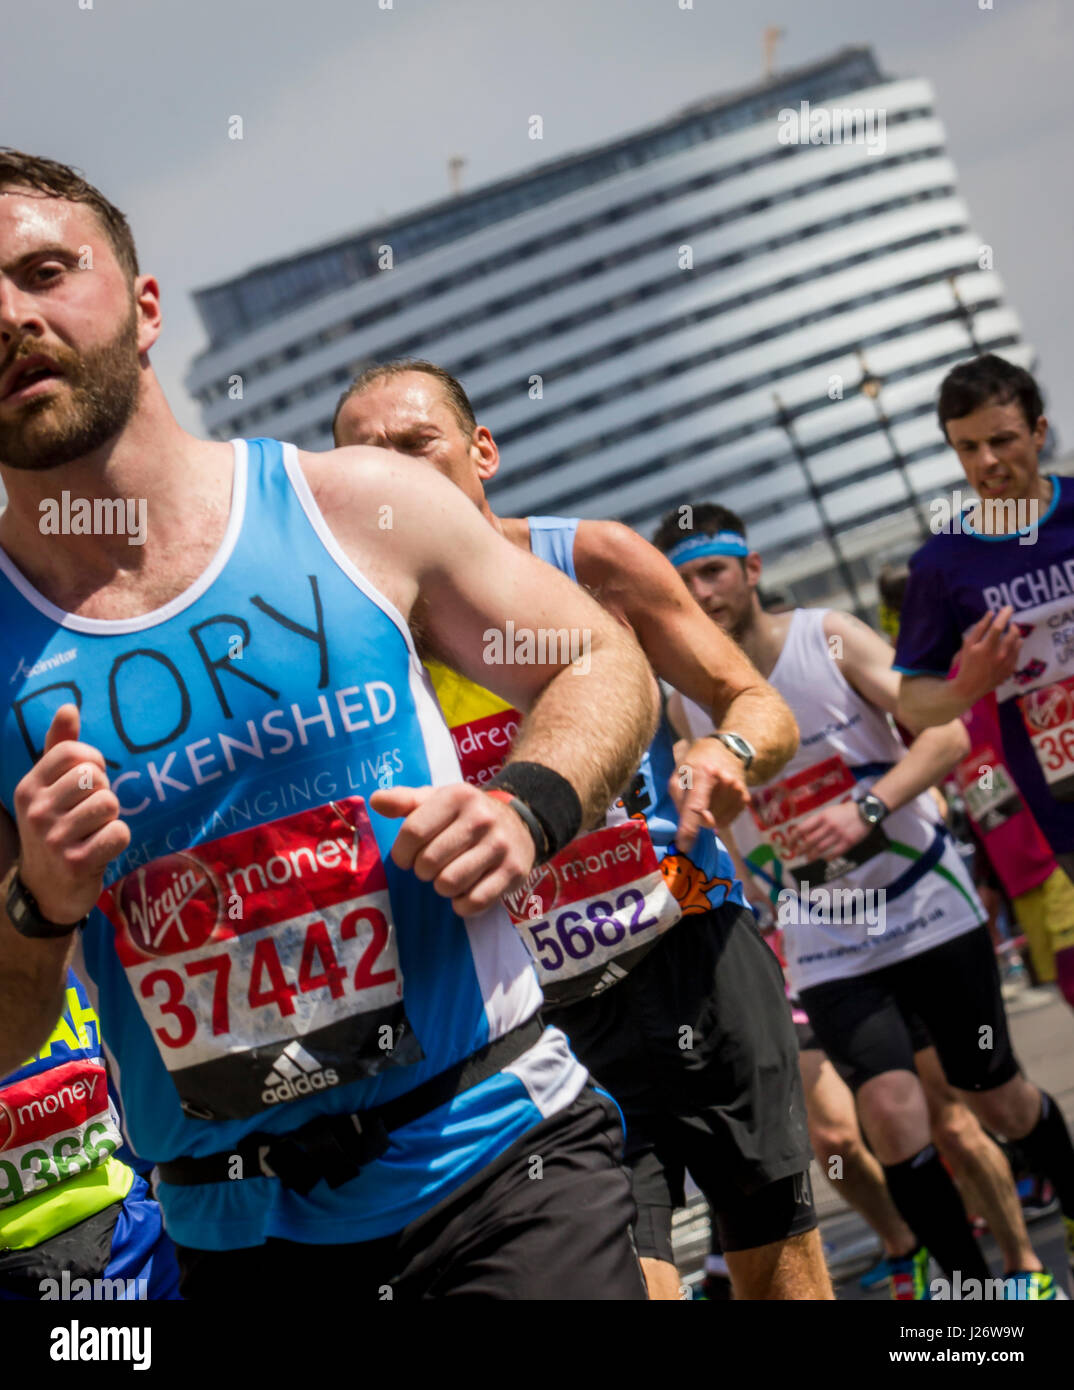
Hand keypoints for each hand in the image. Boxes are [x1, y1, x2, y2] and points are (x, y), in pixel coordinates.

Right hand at [12, 705, 129, 925]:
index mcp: (28, 787)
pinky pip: (119, 833)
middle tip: (90, 814)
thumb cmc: (56, 829)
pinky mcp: (76, 863)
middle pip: (95, 777)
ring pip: (110, 804)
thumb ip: (59, 748)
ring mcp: (53, 838)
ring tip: (94, 831)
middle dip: (103, 792)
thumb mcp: (49, 789)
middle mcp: (35, 810)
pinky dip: (118, 839)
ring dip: (111, 818)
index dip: (93, 762)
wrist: (45, 890)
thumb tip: (68, 707)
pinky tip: (101, 849)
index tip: (90, 780)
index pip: (73, 753)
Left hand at [370, 783, 536, 916]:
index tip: (405, 857)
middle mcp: (481, 819)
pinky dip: (462, 905)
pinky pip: (475, 902)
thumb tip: (375, 801)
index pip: (413, 832)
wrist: (520, 822)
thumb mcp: (437, 799)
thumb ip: (404, 800)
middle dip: (422, 871)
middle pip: (429, 862)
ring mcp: (500, 846)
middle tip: (431, 866)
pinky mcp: (513, 872)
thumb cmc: (465, 814)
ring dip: (442, 888)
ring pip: (449, 884)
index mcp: (458, 796)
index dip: (401, 852)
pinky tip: (465, 891)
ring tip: (448, 876)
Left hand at [668, 736, 749, 851]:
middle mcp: (725, 783)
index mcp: (704, 774)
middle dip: (696, 817)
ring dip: (707, 816)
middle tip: (695, 798)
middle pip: (706, 819)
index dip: (688, 830)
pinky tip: (717, 799)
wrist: (728, 749)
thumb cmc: (696, 761)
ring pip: (716, 822)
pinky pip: (726, 821)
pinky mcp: (745, 799)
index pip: (695, 808)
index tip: (683, 847)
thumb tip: (690, 825)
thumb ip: (680, 799)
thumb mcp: (679, 773)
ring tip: (707, 795)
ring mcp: (738, 791)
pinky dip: (717, 815)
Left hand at [794, 800, 868, 861]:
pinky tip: (824, 859)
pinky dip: (828, 857)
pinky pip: (835, 853)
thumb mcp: (829, 811)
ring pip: (820, 849)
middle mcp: (829, 826)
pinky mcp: (848, 842)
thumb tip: (803, 832)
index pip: (803, 828)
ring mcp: (839, 835)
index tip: (789, 844)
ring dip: (812, 855)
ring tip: (807, 858)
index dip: (793, 837)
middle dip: (801, 849)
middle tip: (796, 854)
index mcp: (822, 816)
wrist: (866, 812)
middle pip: (810, 841)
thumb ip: (817, 821)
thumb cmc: (844, 811)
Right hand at [950, 606, 1022, 703]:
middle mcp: (1000, 655)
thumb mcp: (968, 645)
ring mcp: (1007, 663)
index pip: (999, 626)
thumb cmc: (966, 664)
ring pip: (1019, 642)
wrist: (970, 687)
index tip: (1009, 607)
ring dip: (1014, 636)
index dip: (1004, 614)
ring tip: (1007, 637)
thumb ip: (979, 629)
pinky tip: (1005, 650)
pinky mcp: (1011, 669)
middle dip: (1012, 626)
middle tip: (1008, 625)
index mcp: (987, 648)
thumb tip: (991, 614)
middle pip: (1014, 633)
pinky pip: (1018, 653)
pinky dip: (1014, 647)